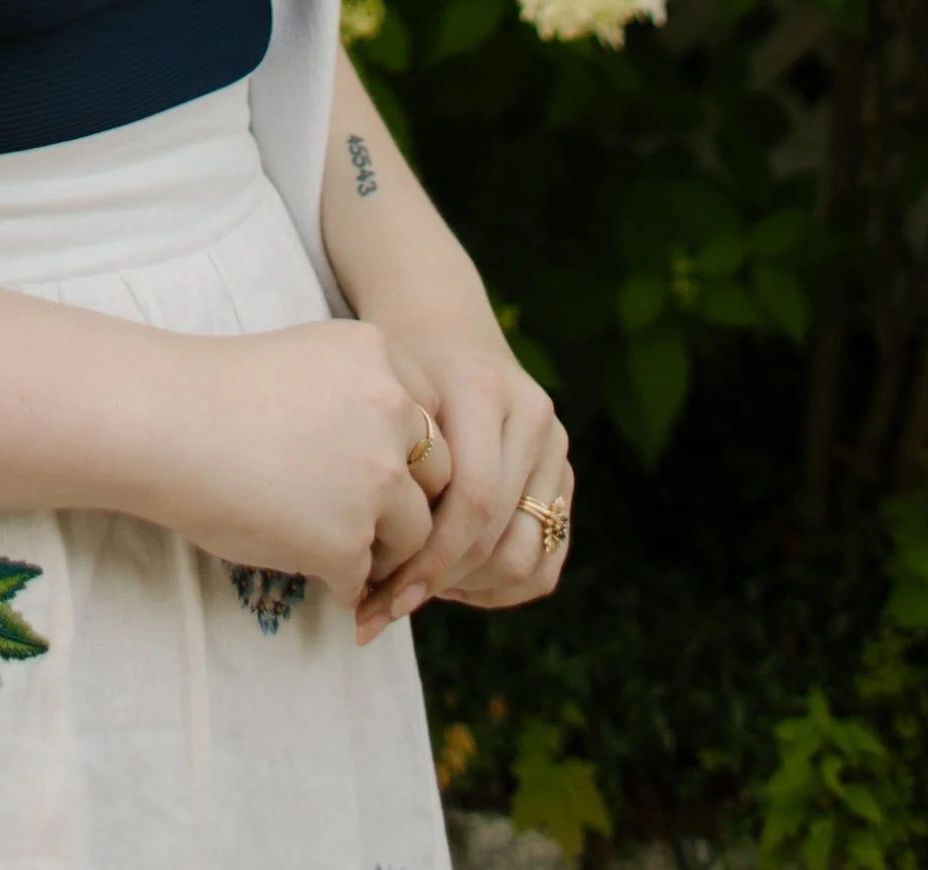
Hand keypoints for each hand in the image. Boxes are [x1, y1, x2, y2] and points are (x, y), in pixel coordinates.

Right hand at [140, 318, 445, 611]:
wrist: (163, 422)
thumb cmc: (216, 391)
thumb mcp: (306, 362)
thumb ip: (359, 397)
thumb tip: (392, 459)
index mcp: (379, 354)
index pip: (431, 414)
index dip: (408, 449)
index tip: (373, 465)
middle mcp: (392, 411)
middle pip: (439, 473)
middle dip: (409, 502)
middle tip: (369, 522)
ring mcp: (377, 478)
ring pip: (415, 532)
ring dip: (384, 548)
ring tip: (337, 549)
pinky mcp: (349, 540)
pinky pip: (365, 574)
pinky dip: (343, 581)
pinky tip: (307, 567)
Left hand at [361, 310, 570, 636]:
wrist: (440, 322)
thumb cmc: (394, 368)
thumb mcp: (381, 398)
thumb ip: (385, 468)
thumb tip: (363, 581)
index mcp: (483, 389)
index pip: (473, 501)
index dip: (428, 560)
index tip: (378, 597)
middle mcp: (531, 415)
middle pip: (499, 535)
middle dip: (441, 582)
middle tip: (387, 606)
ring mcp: (556, 444)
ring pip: (527, 556)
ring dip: (470, 587)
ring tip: (420, 589)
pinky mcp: (564, 471)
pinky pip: (547, 557)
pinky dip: (503, 585)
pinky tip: (457, 580)